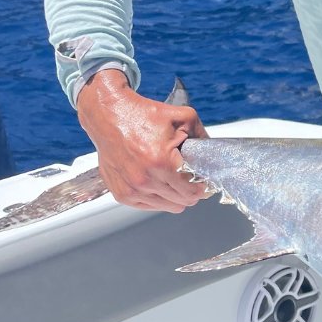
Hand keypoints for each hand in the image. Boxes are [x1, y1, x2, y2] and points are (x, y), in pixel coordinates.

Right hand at [77, 69, 209, 212]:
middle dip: (191, 192)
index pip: (191, 192)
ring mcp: (131, 189)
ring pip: (166, 206)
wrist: (110, 115)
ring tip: (175, 179)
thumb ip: (203, 136)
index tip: (204, 182)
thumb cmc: (143, 115)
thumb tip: (212, 154)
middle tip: (193, 180)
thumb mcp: (183, 117)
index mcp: (161, 162)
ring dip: (174, 196)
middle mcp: (144, 180)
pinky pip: (147, 205)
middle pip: (181, 202)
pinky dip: (157, 197)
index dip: (202, 188)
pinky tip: (160, 182)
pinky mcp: (120, 193)